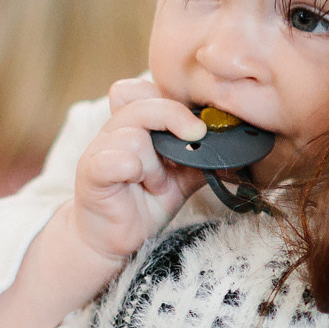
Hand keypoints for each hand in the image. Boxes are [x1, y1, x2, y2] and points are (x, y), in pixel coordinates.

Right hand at [71, 78, 207, 262]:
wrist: (116, 238)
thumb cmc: (146, 202)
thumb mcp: (182, 178)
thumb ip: (202, 160)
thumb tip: (237, 151)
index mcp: (135, 124)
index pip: (143, 89)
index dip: (171, 100)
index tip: (198, 125)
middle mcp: (115, 131)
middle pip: (143, 103)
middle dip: (175, 119)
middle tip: (195, 138)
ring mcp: (100, 149)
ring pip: (134, 135)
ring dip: (154, 164)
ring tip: (156, 185)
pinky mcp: (91, 173)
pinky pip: (113, 159)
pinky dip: (132, 169)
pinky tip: (138, 184)